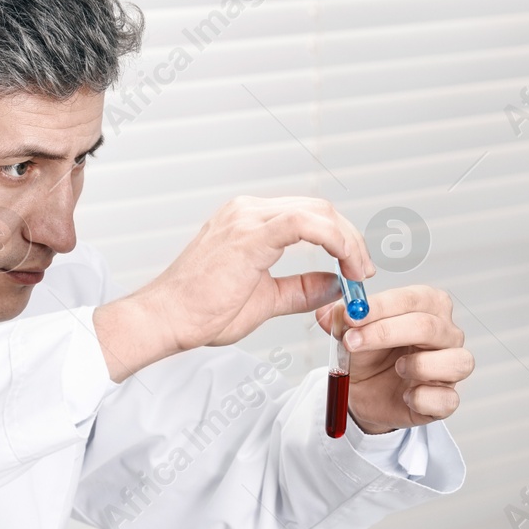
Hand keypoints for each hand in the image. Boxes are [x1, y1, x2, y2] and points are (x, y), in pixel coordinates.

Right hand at [94, 197, 371, 381]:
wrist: (165, 319)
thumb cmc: (199, 311)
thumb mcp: (265, 299)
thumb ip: (301, 289)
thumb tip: (334, 284)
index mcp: (249, 222)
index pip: (309, 216)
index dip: (342, 239)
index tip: (356, 268)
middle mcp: (248, 211)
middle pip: (319, 209)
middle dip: (352, 239)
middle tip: (364, 272)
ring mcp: (247, 218)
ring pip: (318, 212)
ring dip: (348, 242)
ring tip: (359, 272)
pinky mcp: (249, 234)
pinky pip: (305, 225)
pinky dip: (334, 241)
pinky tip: (345, 264)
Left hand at [316, 286, 472, 433]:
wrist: (364, 392)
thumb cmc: (368, 355)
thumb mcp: (351, 333)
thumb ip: (341, 319)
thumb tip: (331, 311)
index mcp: (429, 307)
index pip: (413, 298)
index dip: (381, 306)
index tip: (350, 315)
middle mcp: (447, 334)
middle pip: (428, 327)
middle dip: (385, 333)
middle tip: (352, 341)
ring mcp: (452, 367)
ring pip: (456, 361)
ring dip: (419, 365)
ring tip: (396, 368)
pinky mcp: (447, 399)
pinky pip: (447, 399)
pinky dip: (423, 398)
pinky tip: (405, 396)